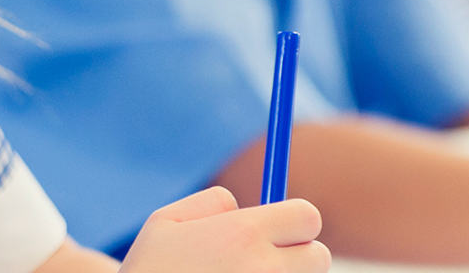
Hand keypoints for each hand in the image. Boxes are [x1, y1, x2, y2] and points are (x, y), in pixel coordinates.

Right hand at [119, 187, 328, 272]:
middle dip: (298, 255)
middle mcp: (265, 270)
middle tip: (267, 261)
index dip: (294, 220)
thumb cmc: (150, 272)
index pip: (307, 216)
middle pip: (318, 256)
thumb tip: (243, 206)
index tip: (278, 229)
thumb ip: (211, 203)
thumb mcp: (165, 222)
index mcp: (243, 235)